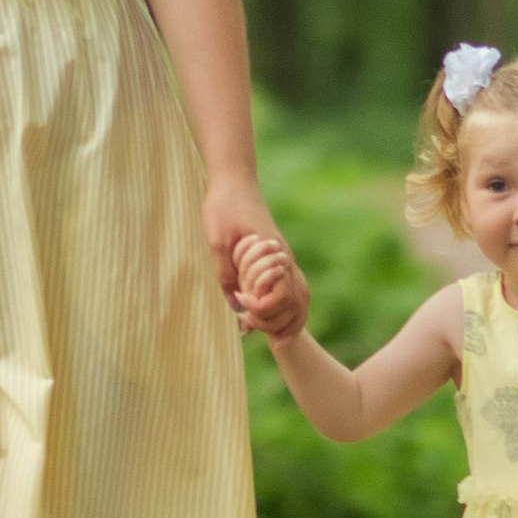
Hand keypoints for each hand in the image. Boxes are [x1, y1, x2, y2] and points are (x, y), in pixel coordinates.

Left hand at [205, 181, 302, 331]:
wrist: (234, 181)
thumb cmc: (224, 207)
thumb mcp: (217, 241)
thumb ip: (226, 273)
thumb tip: (235, 307)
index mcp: (273, 255)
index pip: (281, 298)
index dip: (261, 310)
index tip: (240, 305)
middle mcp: (284, 258)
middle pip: (297, 302)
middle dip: (276, 322)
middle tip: (247, 327)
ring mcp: (284, 257)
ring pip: (301, 296)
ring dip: (288, 318)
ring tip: (273, 335)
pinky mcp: (279, 256)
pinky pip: (294, 286)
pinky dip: (289, 305)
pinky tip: (274, 315)